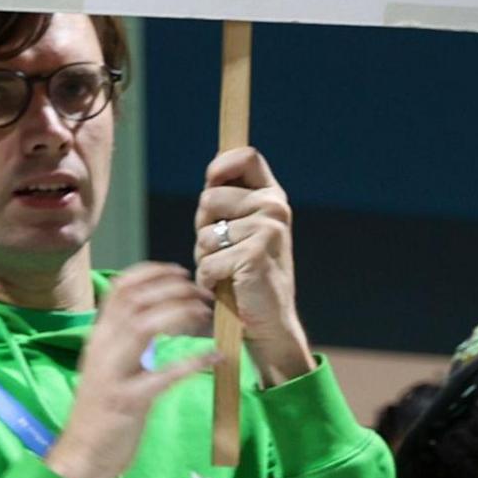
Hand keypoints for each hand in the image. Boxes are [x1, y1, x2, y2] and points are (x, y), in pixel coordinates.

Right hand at [43, 264, 216, 477]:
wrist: (80, 455)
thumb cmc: (98, 414)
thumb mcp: (106, 368)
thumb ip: (124, 344)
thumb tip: (156, 319)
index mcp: (98, 338)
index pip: (119, 290)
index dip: (151, 274)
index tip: (179, 272)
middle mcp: (102, 348)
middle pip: (135, 300)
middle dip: (172, 289)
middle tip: (202, 293)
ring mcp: (114, 374)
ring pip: (144, 326)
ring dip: (180, 313)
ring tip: (206, 313)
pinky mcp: (129, 401)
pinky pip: (164, 375)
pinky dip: (193, 362)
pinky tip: (216, 357)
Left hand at [193, 147, 313, 386]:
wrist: (268, 320)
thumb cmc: (244, 272)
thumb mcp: (239, 228)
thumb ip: (228, 201)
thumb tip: (213, 173)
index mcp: (272, 197)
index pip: (246, 156)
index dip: (221, 166)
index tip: (212, 181)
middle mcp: (274, 209)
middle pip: (208, 198)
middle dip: (203, 227)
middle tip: (225, 249)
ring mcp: (267, 231)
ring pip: (203, 233)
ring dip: (205, 257)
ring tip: (229, 270)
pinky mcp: (254, 255)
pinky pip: (207, 261)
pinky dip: (208, 279)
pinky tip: (228, 286)